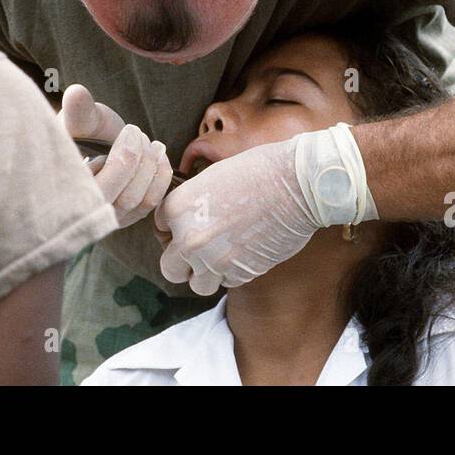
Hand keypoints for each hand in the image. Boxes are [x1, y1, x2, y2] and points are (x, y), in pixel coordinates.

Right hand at [59, 85, 170, 228]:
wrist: (90, 143)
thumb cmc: (78, 131)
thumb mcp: (75, 119)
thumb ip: (77, 112)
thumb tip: (76, 93)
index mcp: (66, 193)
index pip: (99, 192)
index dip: (122, 162)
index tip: (131, 130)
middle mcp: (85, 214)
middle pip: (124, 198)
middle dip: (138, 160)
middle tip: (137, 132)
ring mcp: (107, 218)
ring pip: (140, 201)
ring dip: (151, 166)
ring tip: (150, 141)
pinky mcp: (126, 216)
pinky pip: (150, 204)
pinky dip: (160, 177)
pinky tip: (159, 155)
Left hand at [154, 137, 317, 295]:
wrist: (295, 183)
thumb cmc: (256, 170)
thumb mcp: (211, 178)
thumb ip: (192, 205)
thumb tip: (187, 222)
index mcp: (177, 209)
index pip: (159, 228)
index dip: (174, 228)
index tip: (190, 224)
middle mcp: (189, 239)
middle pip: (170, 268)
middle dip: (182, 261)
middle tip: (200, 250)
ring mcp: (214, 261)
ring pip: (198, 284)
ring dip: (207, 274)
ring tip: (222, 255)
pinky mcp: (240, 273)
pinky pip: (228, 281)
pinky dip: (234, 271)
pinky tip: (247, 251)